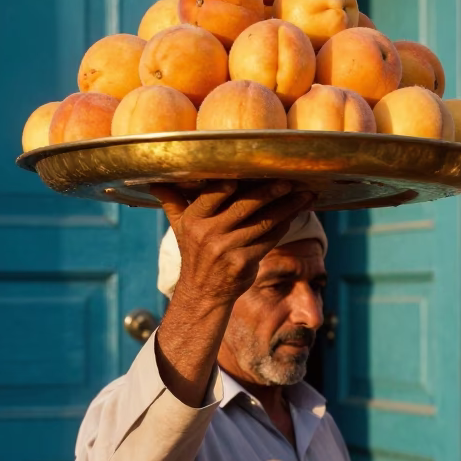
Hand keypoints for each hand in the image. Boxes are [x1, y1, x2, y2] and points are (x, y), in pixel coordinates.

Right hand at [151, 180, 313, 307]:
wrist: (202, 294)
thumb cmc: (195, 254)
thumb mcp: (180, 228)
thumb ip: (173, 201)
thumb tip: (155, 180)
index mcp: (193, 220)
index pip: (213, 194)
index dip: (232, 181)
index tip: (253, 167)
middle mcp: (208, 234)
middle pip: (244, 205)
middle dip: (270, 191)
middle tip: (290, 179)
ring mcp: (227, 250)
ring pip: (262, 222)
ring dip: (286, 208)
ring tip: (304, 195)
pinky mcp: (243, 263)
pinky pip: (268, 240)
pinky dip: (283, 227)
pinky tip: (294, 215)